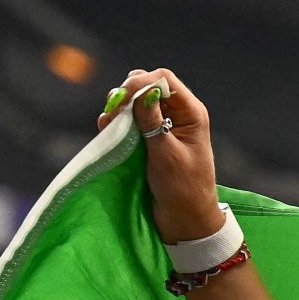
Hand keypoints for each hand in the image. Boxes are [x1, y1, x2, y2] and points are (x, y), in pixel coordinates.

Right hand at [96, 66, 222, 242]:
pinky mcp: (150, 141)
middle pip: (148, 87)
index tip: (122, 98)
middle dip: (127, 95)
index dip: (141, 83)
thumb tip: (142, 91)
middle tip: (112, 111)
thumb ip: (152, 123)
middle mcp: (178, 115)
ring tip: (108, 123)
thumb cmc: (182, 188)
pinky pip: (131, 122)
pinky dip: (117, 123)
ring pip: (136, 104)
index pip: (164, 80)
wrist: (185, 219)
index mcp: (191, 113)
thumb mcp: (165, 154)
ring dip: (120, 109)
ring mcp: (163, 127)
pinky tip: (107, 130)